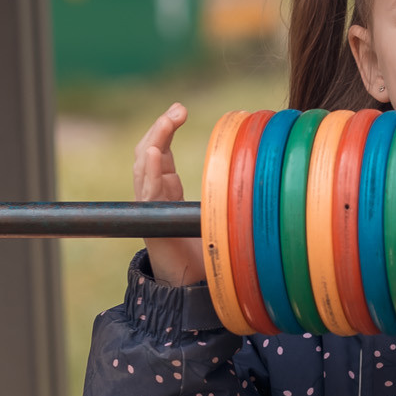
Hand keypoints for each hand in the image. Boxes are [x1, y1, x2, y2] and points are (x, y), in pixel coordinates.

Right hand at [135, 103, 204, 286]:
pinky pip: (148, 195)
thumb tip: (252, 166)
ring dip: (154, 142)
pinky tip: (155, 154)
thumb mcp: (213, 208)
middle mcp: (154, 194)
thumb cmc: (203, 248)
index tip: (181, 110)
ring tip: (166, 123)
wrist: (189, 285)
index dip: (166, 128)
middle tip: (178, 110)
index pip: (159, 149)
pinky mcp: (153, 225)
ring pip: (143, 168)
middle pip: (147, 151)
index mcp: (166, 187)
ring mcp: (151, 209)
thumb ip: (222, 188)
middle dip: (160, 128)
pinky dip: (150, 172)